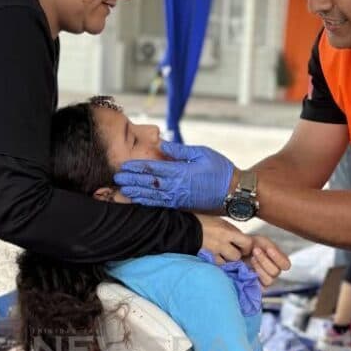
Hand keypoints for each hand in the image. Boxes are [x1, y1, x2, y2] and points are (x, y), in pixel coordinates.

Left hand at [114, 141, 235, 210]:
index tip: (124, 166)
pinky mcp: (182, 206)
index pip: (153, 169)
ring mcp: (179, 199)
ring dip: (136, 193)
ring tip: (122, 190)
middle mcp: (177, 187)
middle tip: (116, 178)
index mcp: (181, 172)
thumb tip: (162, 144)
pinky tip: (139, 201)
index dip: (137, 167)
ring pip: (152, 196)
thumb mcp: (202, 153)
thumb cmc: (221, 170)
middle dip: (131, 180)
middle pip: (149, 184)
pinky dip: (147, 202)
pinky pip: (160, 204)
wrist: (234, 193)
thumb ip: (181, 150)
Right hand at [196, 214, 252, 263]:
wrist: (184, 228)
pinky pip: (217, 264)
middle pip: (237, 255)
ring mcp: (214, 252)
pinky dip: (218, 262)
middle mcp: (222, 243)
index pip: (247, 242)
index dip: (248, 246)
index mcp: (227, 232)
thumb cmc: (202, 222)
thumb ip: (231, 231)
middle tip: (234, 251)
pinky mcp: (207, 258)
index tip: (245, 246)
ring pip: (228, 262)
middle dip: (237, 254)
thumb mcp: (220, 222)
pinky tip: (215, 257)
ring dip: (227, 259)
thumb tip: (240, 239)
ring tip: (223, 254)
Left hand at [245, 235, 290, 286]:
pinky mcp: (257, 287)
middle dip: (264, 260)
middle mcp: (274, 272)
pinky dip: (254, 276)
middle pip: (276, 272)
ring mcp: (265, 280)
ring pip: (269, 280)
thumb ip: (270, 247)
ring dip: (259, 267)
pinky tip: (247, 268)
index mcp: (278, 262)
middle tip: (255, 250)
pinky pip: (260, 286)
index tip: (269, 249)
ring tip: (251, 258)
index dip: (278, 258)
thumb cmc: (250, 245)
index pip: (286, 265)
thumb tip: (272, 252)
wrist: (236, 251)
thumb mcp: (261, 242)